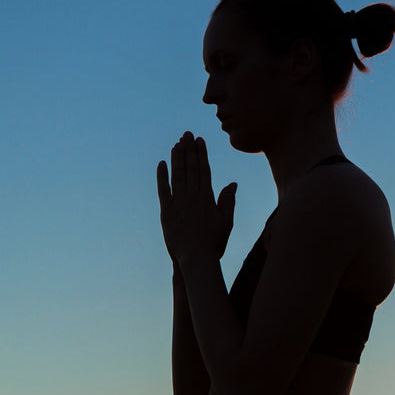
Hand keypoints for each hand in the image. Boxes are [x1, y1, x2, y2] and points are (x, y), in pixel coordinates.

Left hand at [157, 131, 236, 264]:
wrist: (196, 260)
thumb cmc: (214, 244)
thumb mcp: (226, 222)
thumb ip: (228, 201)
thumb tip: (233, 183)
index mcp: (208, 199)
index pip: (204, 170)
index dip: (201, 154)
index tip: (199, 140)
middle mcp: (193, 197)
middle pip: (190, 168)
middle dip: (189, 150)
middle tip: (186, 134)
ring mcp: (178, 203)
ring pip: (177, 175)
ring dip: (177, 158)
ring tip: (176, 143)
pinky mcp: (166, 212)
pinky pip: (163, 190)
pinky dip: (162, 176)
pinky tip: (162, 164)